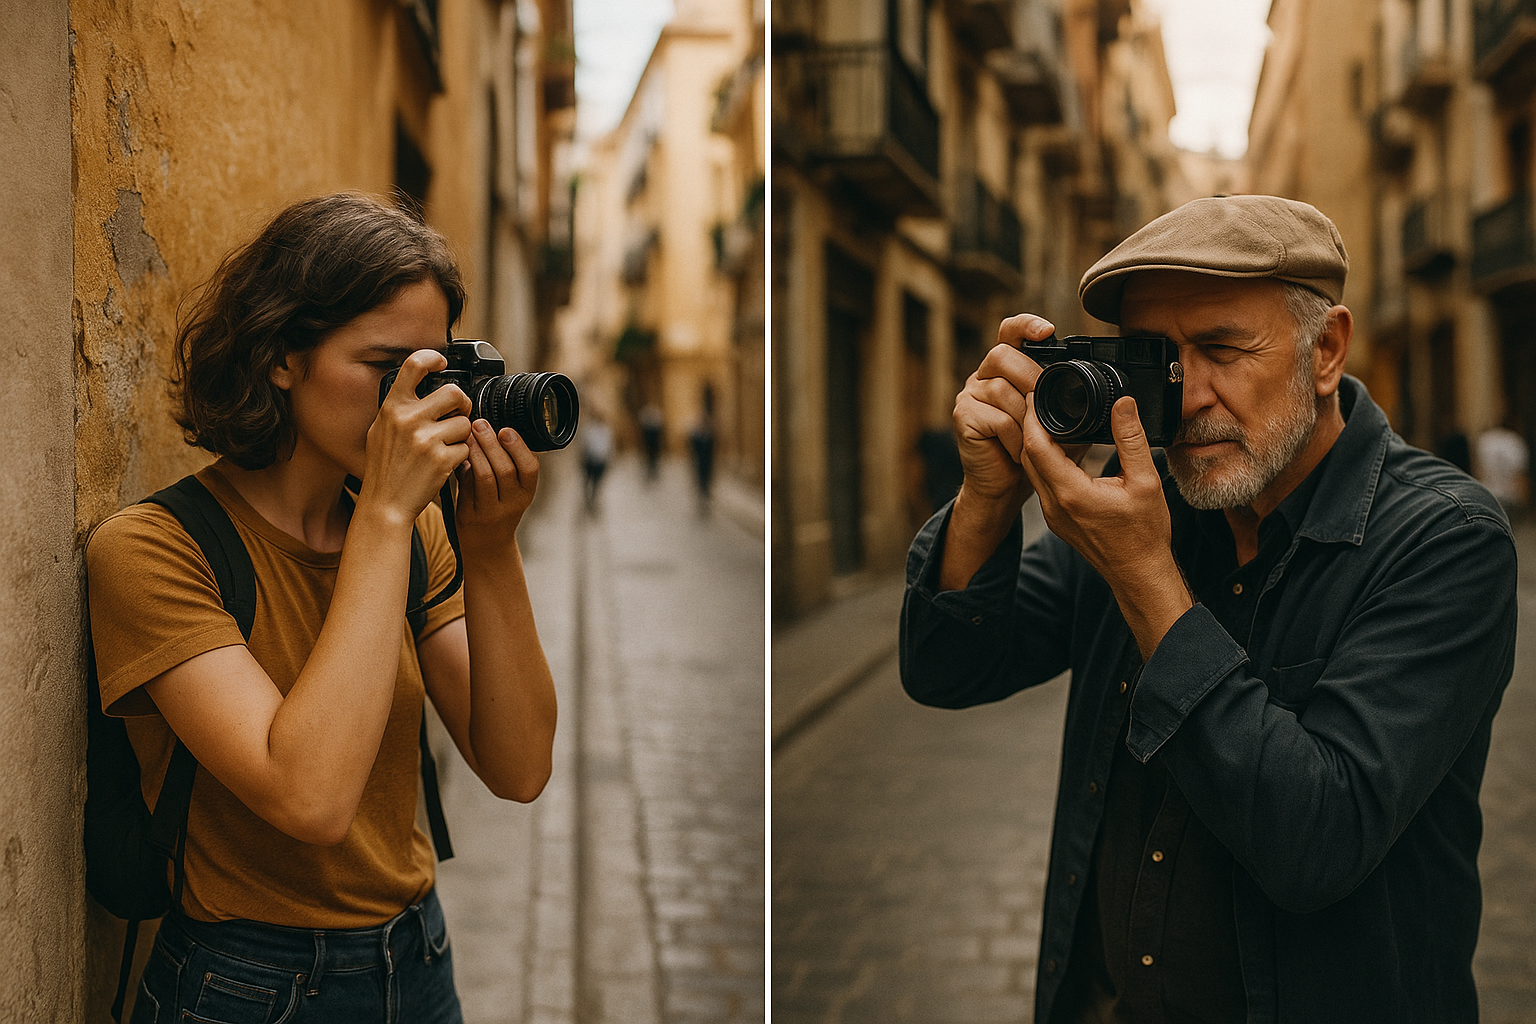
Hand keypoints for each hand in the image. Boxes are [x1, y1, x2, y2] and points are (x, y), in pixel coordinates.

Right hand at [360, 350, 473, 523]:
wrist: (385, 504)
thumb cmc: (384, 468)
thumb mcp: (381, 430)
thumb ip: (400, 408)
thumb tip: (423, 386)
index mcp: (392, 408)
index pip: (413, 365)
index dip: (432, 357)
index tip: (442, 362)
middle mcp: (408, 419)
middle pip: (454, 393)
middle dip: (462, 404)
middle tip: (457, 415)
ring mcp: (426, 439)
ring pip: (464, 423)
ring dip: (461, 435)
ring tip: (444, 447)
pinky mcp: (442, 459)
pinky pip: (466, 448)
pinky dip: (460, 457)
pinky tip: (444, 465)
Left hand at [453, 420, 539, 551]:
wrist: (487, 547)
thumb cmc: (497, 509)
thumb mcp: (510, 491)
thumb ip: (502, 464)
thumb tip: (487, 427)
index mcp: (526, 493)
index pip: (530, 468)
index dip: (518, 447)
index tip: (505, 429)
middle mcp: (513, 504)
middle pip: (505, 469)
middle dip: (491, 443)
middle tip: (479, 423)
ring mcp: (491, 512)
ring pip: (485, 477)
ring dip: (475, 452)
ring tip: (467, 435)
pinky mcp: (470, 516)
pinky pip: (465, 487)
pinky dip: (462, 467)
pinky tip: (457, 454)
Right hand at [954, 314, 1091, 505]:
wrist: (1006, 485)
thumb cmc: (1033, 450)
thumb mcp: (1061, 422)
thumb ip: (1073, 402)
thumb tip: (1112, 395)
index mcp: (1007, 369)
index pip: (1010, 331)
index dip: (1026, 325)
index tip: (1048, 330)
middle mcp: (984, 375)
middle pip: (1002, 355)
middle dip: (1030, 377)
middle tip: (1046, 401)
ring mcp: (970, 395)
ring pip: (999, 388)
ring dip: (1025, 416)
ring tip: (1035, 438)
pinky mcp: (962, 417)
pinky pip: (995, 418)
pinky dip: (1014, 437)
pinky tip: (1020, 452)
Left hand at [1020, 393, 1190, 656]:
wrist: (1138, 573)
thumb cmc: (1144, 534)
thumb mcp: (1145, 481)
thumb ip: (1131, 439)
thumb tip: (1122, 403)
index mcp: (1071, 493)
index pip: (1037, 446)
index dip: (1031, 416)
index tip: (1036, 393)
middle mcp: (1054, 504)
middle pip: (1028, 455)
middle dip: (1029, 424)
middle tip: (1038, 398)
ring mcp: (1052, 514)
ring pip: (1032, 469)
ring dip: (1035, 442)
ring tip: (1047, 416)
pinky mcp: (1057, 519)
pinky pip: (1041, 482)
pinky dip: (1044, 460)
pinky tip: (1058, 447)